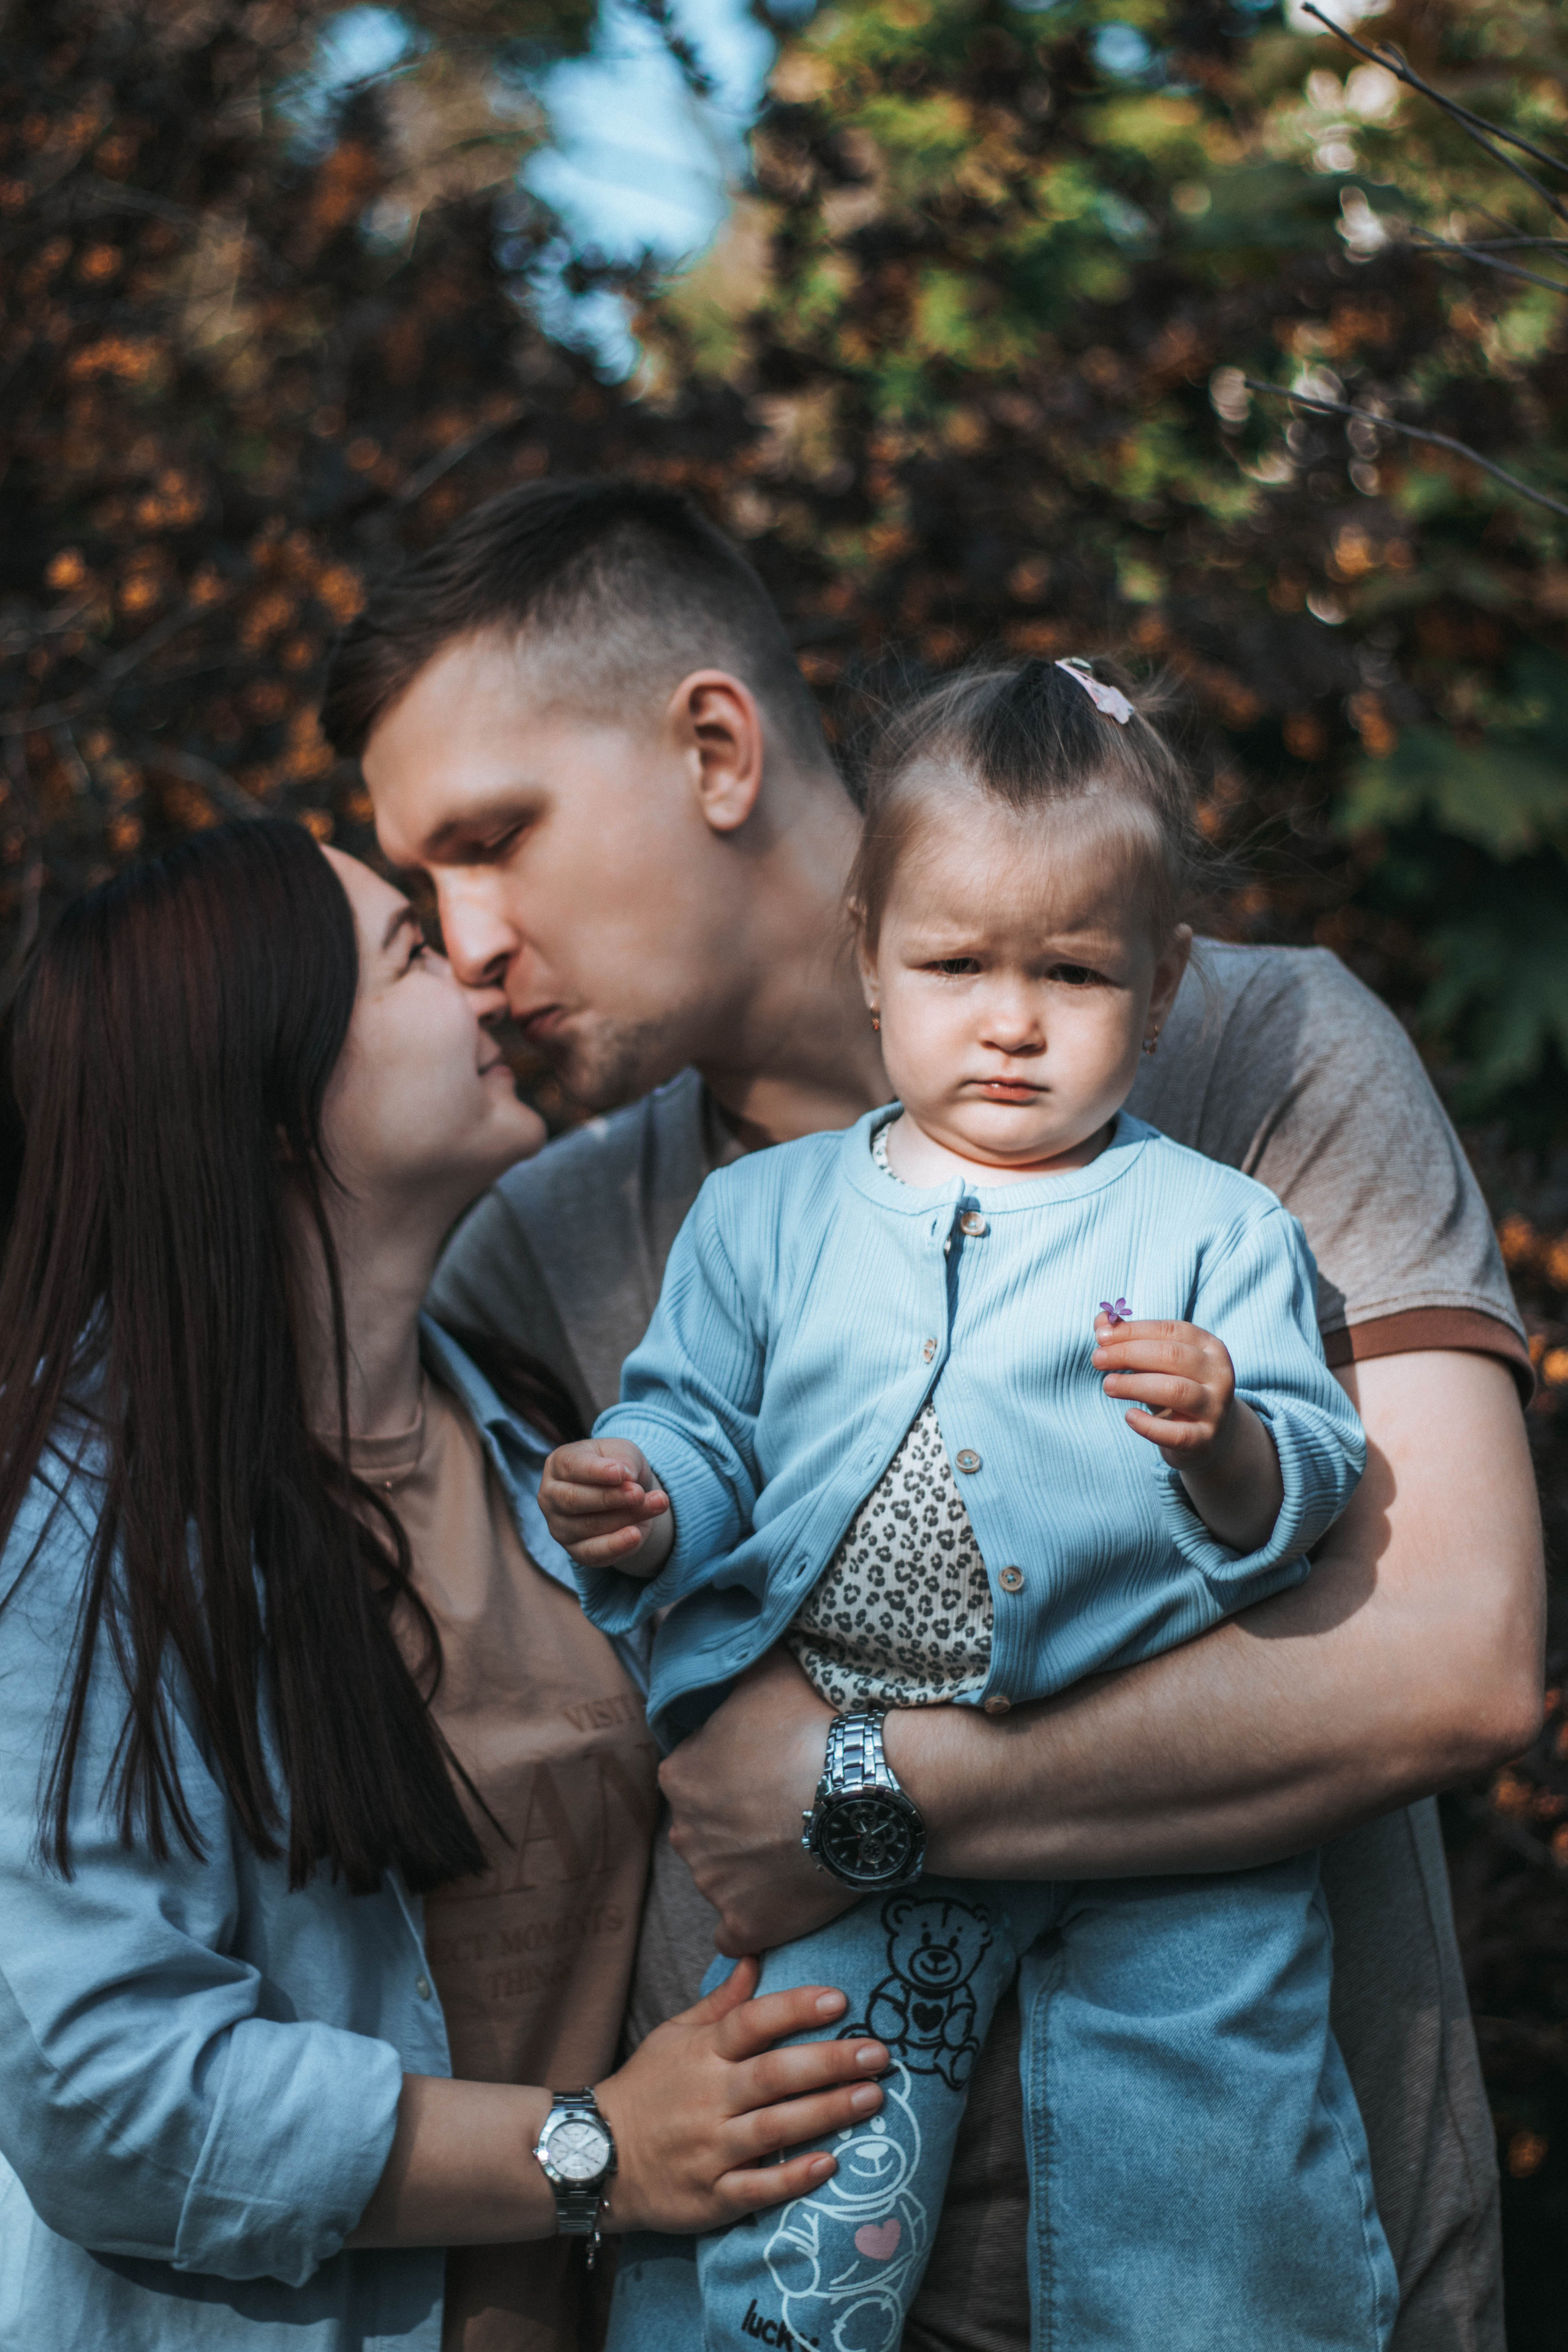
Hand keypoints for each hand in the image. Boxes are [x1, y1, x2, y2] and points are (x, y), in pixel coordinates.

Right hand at [539, 1437, 672, 1572]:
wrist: (627, 1494)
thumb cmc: (618, 1466)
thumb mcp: (624, 1452)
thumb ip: (623, 1459)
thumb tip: (625, 1476)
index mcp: (559, 1464)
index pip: (572, 1467)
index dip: (596, 1471)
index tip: (621, 1473)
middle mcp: (551, 1496)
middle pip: (574, 1500)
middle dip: (610, 1497)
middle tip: (639, 1493)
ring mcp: (559, 1527)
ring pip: (589, 1526)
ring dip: (626, 1517)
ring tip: (658, 1504)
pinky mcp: (576, 1551)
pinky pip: (593, 1553)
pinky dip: (616, 1545)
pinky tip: (636, 1535)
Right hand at [596, 1957, 888, 2231]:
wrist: (596, 2157)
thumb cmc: (646, 2089)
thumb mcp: (674, 2036)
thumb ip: (721, 2004)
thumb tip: (755, 1955)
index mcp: (701, 2054)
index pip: (752, 2023)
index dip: (795, 2008)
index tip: (839, 2000)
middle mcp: (708, 2098)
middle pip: (774, 2074)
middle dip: (829, 2063)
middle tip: (878, 2054)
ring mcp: (709, 2149)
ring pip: (775, 2128)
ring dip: (826, 2112)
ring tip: (872, 2098)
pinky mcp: (710, 2195)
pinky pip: (756, 2188)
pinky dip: (792, 2178)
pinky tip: (829, 2164)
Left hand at [661, 1649, 857, 1956]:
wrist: (866, 1787)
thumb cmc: (815, 1724)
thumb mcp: (769, 1672)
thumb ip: (741, 1667)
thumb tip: (740, 1647)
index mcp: (679, 1775)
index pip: (696, 1777)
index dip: (735, 1773)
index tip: (771, 1770)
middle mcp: (683, 1832)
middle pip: (708, 1828)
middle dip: (739, 1821)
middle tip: (790, 1807)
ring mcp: (713, 1884)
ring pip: (725, 1877)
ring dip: (754, 1868)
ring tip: (804, 1847)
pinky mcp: (745, 1925)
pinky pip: (739, 1932)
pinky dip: (758, 1920)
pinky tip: (787, 1899)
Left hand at [1091, 1314, 1239, 1463]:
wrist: (1210, 1435)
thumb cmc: (1177, 1387)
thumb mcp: (1159, 1362)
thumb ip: (1131, 1340)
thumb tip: (1100, 1320)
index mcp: (1209, 1346)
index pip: (1170, 1331)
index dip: (1133, 1331)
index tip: (1100, 1336)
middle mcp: (1218, 1374)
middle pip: (1172, 1356)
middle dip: (1129, 1354)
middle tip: (1097, 1359)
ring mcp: (1215, 1408)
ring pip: (1175, 1390)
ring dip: (1135, 1385)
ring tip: (1108, 1385)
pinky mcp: (1205, 1439)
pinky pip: (1177, 1433)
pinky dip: (1149, 1426)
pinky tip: (1129, 1416)